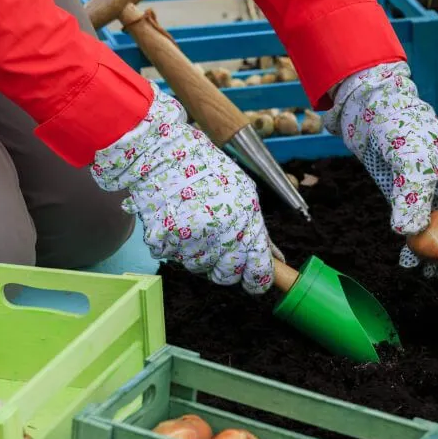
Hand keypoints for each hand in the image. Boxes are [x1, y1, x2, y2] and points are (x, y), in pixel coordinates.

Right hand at [89, 86, 277, 293]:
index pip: (258, 268)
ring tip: (195, 226)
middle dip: (226, 269)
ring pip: (200, 268)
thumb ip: (258, 230)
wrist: (162, 155)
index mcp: (246, 220)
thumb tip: (275, 259)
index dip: (257, 281)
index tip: (255, 283)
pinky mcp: (166, 242)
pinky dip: (176, 246)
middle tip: (220, 251)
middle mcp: (221, 234)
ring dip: (199, 254)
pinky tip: (178, 222)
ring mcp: (192, 240)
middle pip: (227, 275)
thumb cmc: (207, 169)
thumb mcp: (244, 193)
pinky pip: (175, 258)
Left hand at [326, 62, 437, 286]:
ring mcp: (433, 195)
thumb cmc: (401, 127)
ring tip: (429, 277)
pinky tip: (406, 261)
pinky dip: (413, 247)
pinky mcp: (410, 200)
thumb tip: (407, 234)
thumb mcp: (412, 161)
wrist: (371, 114)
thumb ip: (413, 198)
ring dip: (436, 257)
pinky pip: (417, 229)